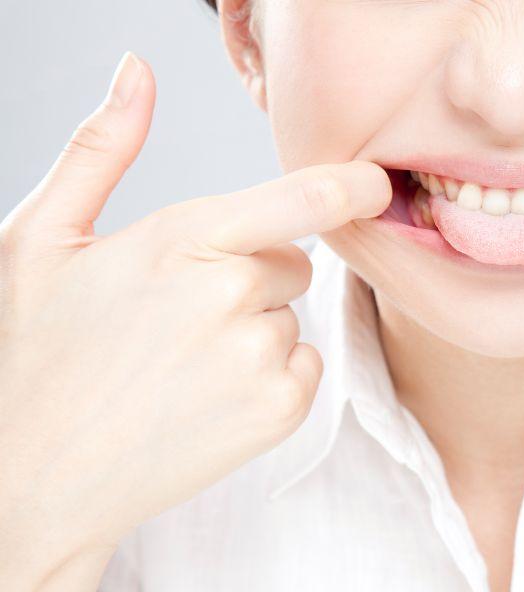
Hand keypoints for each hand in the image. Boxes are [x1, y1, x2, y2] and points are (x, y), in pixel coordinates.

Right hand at [0, 53, 391, 571]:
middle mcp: (230, 294)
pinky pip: (308, 366)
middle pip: (292, 261)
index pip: (301, 197)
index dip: (351, 186)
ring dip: (256, 330)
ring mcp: (258, 358)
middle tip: (179, 314)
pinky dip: (274, 376)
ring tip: (184, 362)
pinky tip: (210, 394)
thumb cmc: (34, 352)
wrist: (33, 475)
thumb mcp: (43, 238)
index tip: (378, 183)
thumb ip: (101, 148)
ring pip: (294, 316)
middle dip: (251, 275)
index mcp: (181, 238)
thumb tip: (137, 72)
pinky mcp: (279, 412)